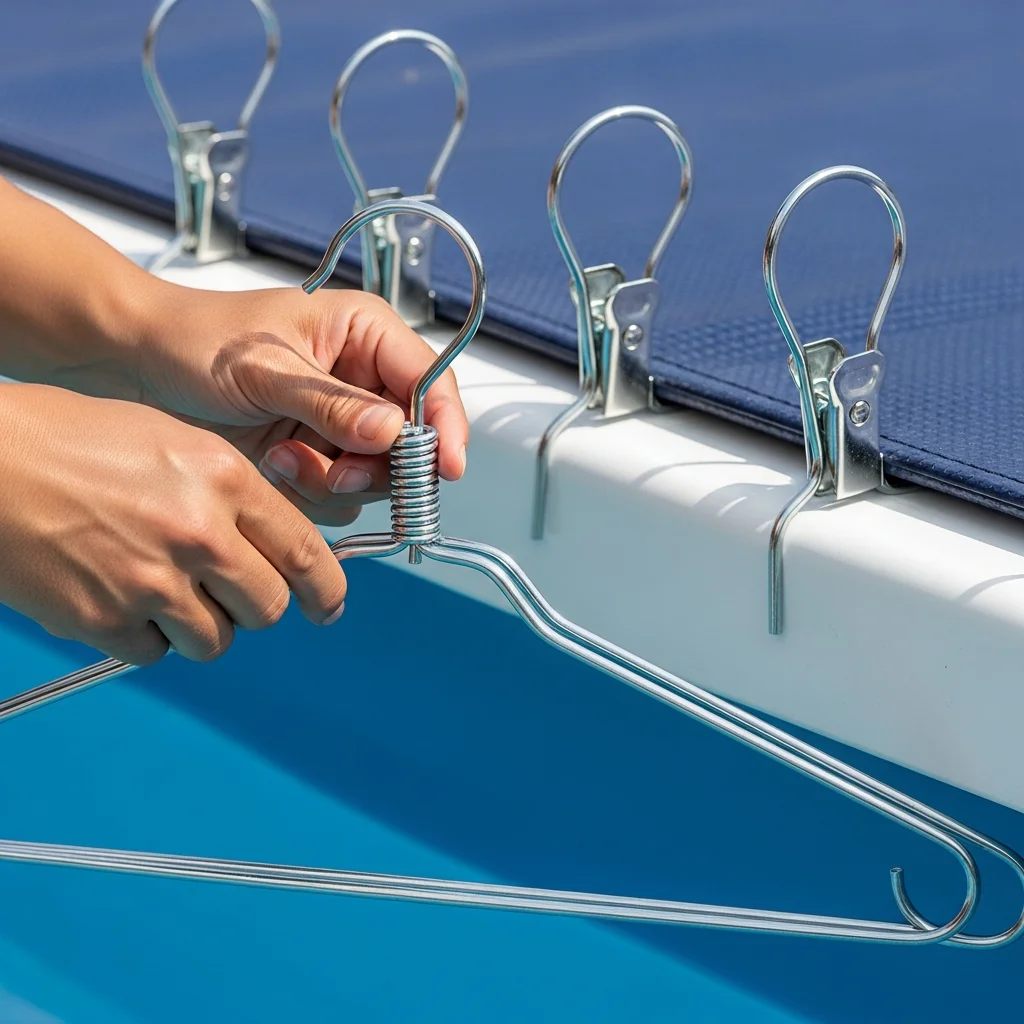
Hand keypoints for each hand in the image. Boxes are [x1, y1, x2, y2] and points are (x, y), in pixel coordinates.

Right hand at [0, 384, 347, 663]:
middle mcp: (199, 532)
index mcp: (225, 479)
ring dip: (198, 624)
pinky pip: (153, 653)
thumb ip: (232, 497)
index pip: (306, 553)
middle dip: (252, 605)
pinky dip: (144, 636)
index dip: (326, 589)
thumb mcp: (175, 442)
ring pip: (214, 640)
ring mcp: (151, 580)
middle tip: (225, 591)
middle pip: (266, 608)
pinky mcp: (102, 619)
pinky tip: (118, 595)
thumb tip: (273, 547)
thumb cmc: (74, 438)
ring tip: (160, 586)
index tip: (328, 605)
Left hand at [133, 283, 469, 525]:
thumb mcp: (268, 370)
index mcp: (366, 334)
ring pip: (379, 475)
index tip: (445, 468)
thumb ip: (332, 404)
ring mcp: (345, 422)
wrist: (144, 368)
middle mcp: (365, 379)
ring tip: (283, 458)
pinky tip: (276, 465)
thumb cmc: (200, 342)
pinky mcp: (322, 455)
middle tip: (335, 472)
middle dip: (375, 466)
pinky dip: (313, 491)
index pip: (431, 382)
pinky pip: (344, 494)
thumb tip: (394, 432)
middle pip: (414, 441)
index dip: (446, 427)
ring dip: (334, 479)